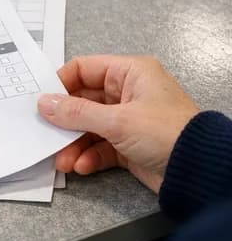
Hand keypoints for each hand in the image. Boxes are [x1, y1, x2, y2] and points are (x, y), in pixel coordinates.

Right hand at [37, 55, 198, 192]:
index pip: (84, 69)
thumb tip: (44, 104)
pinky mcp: (128, 145)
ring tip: (62, 161)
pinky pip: (99, 147)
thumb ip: (76, 112)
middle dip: (64, 122)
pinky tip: (81, 166)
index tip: (41, 101)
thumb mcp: (117, 120)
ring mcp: (127, 120)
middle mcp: (128, 93)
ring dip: (72, 144)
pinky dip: (87, 156)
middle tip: (46, 134)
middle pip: (82, 102)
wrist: (199, 171)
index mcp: (130, 73)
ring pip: (88, 127)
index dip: (61, 84)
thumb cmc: (167, 132)